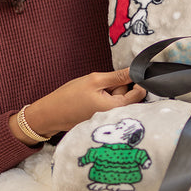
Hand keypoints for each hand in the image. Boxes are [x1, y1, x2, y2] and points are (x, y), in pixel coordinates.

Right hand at [10, 68, 146, 144]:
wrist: (50, 114)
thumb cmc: (70, 97)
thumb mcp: (95, 81)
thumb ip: (118, 77)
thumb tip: (136, 71)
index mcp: (116, 108)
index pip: (139, 94)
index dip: (138, 81)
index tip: (129, 72)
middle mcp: (115, 117)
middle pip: (128, 96)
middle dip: (119, 86)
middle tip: (102, 83)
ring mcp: (108, 119)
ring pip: (118, 99)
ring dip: (111, 92)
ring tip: (94, 91)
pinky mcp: (101, 119)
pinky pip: (109, 105)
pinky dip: (104, 98)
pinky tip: (91, 98)